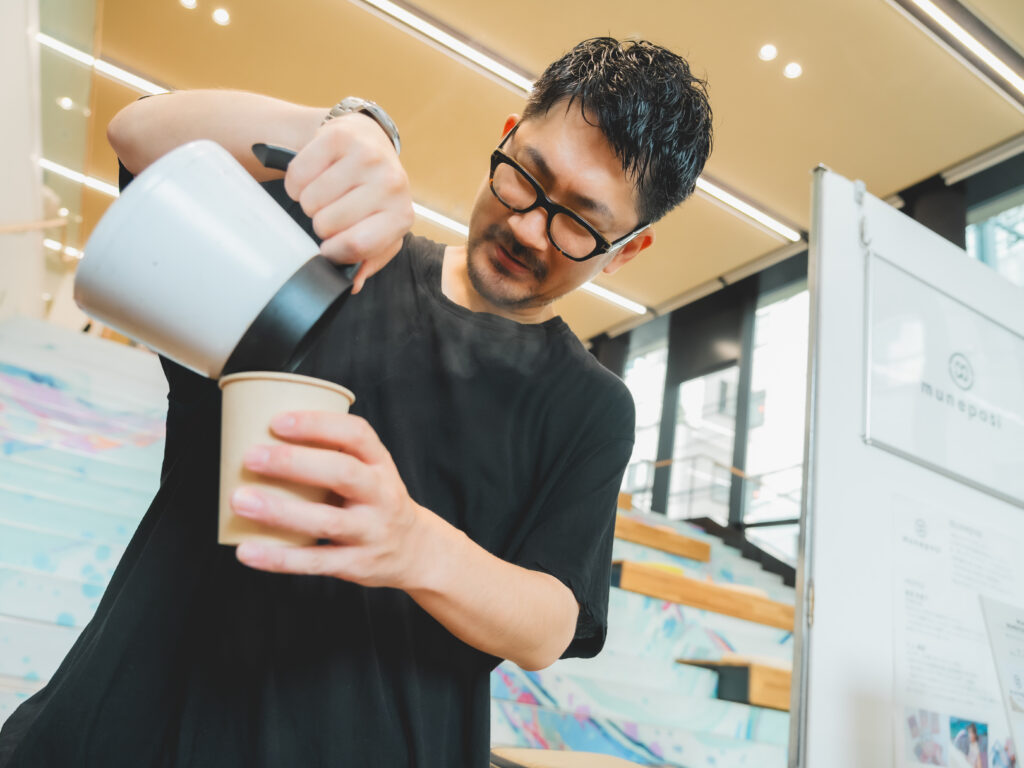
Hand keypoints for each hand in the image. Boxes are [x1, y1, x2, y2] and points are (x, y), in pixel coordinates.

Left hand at [230, 411, 431, 588]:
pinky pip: (316, 562)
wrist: (415, 550)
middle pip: (342, 474)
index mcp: (381, 464)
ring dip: (279, 511)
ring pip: (326, 521)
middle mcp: (381, 496)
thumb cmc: (374, 501)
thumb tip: (260, 435)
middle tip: (251, 457)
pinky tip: (246, 551)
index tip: (277, 421)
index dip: (318, 424)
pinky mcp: (357, 565)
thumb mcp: (370, 470)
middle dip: (293, 463)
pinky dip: (278, 558)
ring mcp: (371, 532)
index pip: (357, 434)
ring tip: (240, 501)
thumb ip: (332, 455)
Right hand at [284, 113, 413, 293]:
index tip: (328, 248)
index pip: (357, 246)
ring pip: (310, 201)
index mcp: (402, 215)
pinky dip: (297, 181)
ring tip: (326, 193)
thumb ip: (368, 260)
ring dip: (309, 202)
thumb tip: (352, 283)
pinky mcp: (339, 137)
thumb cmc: (373, 195)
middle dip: (322, 224)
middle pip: (327, 224)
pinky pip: (298, 175)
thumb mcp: (379, 231)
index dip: (333, 252)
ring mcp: (367, 157)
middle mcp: (391, 184)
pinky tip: (314, 176)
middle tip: (333, 210)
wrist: (368, 141)